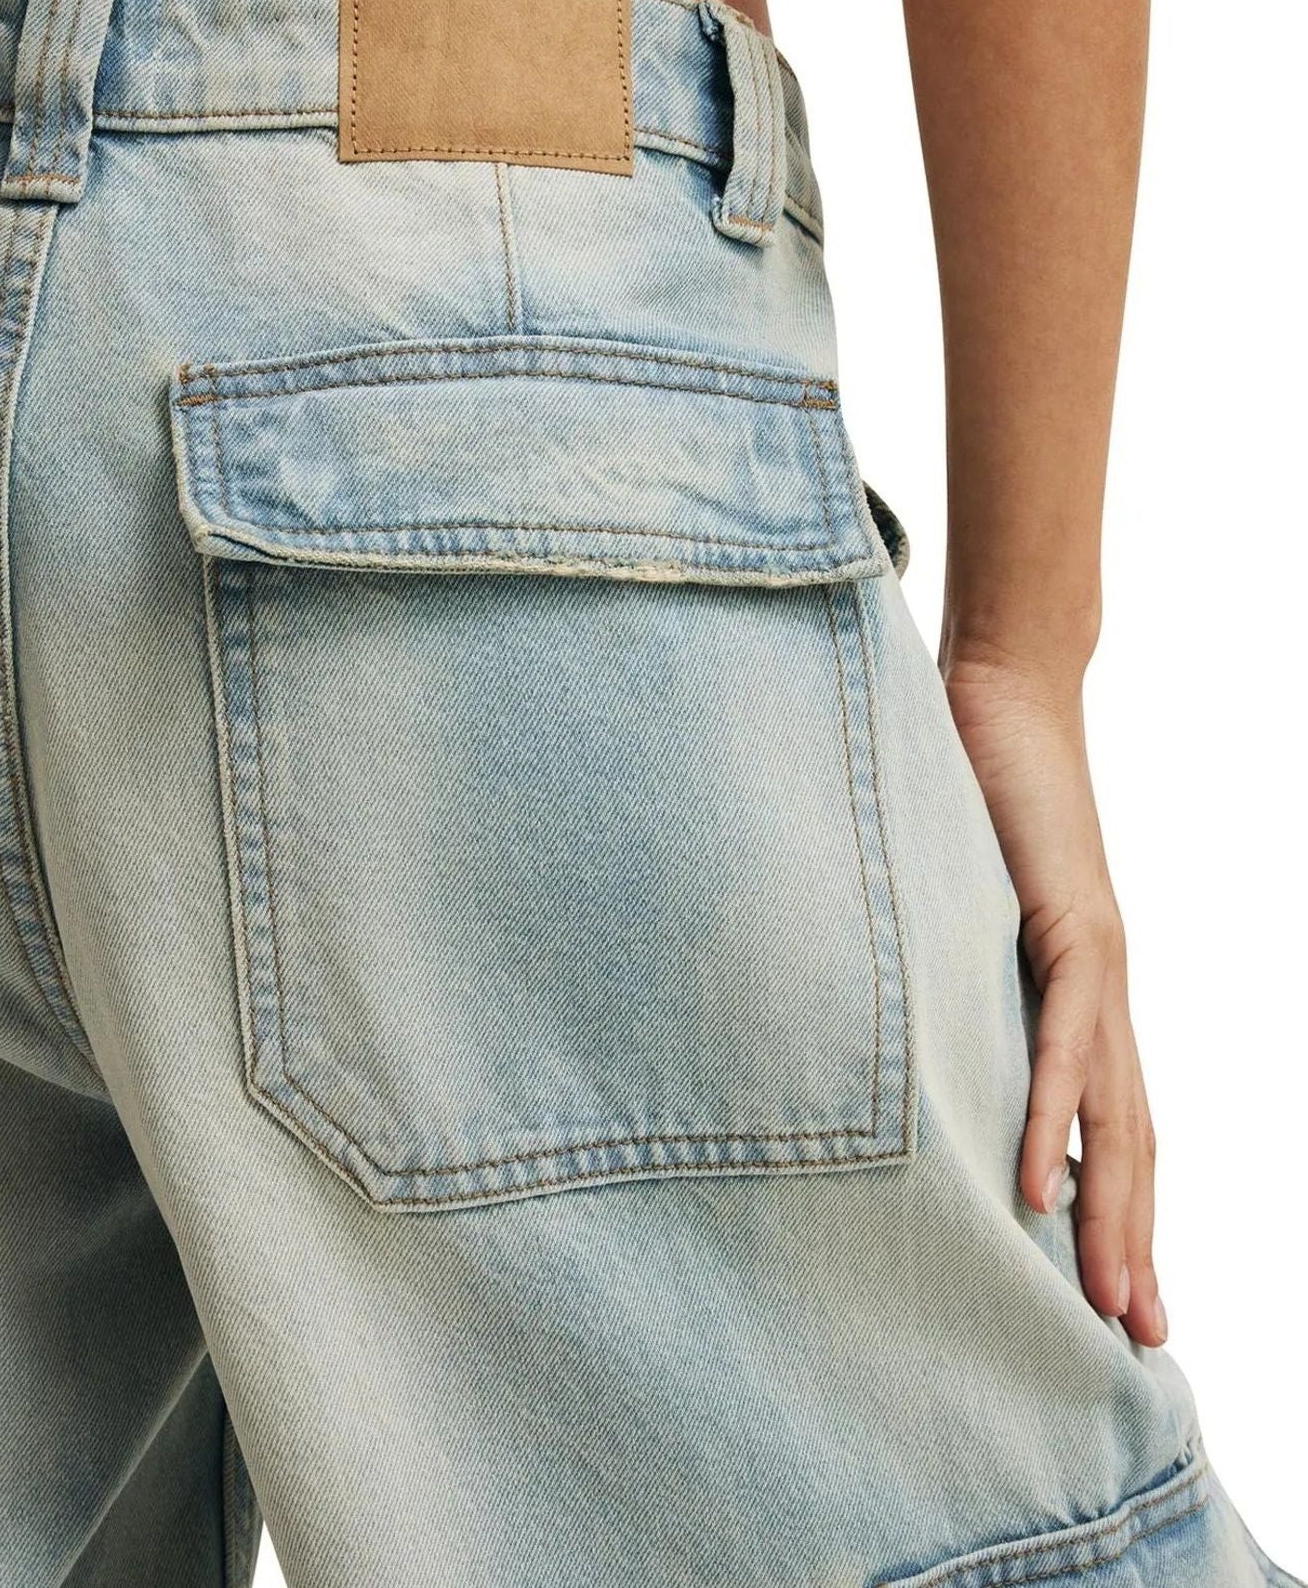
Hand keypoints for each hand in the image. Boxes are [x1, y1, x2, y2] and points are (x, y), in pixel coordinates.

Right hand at [942, 654, 1167, 1348]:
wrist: (1005, 690)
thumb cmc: (972, 789)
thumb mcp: (954, 904)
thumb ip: (945, 964)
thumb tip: (894, 1021)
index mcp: (1079, 992)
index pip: (1114, 1122)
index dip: (1120, 1211)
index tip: (1117, 1297)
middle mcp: (1102, 991)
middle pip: (1133, 1141)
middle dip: (1135, 1244)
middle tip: (1138, 1341)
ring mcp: (1095, 959)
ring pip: (1117, 1109)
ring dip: (1114, 1211)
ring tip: (1113, 1302)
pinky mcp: (1069, 921)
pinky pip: (1066, 1035)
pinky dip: (1058, 1113)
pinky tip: (1045, 1183)